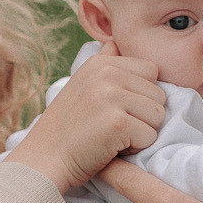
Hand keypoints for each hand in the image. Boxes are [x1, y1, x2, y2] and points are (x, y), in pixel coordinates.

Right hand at [5, 48, 163, 192]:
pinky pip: (150, 136)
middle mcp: (108, 73)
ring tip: (112, 135)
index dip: (140, 95)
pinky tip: (110, 147)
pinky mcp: (118, 122)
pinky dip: (134, 148)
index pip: (151, 71)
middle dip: (143, 115)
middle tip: (112, 125)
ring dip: (141, 132)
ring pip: (158, 115)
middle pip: (159, 94)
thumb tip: (115, 42)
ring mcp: (113, 96)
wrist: (43, 160)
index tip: (115, 109)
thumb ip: (104, 63)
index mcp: (101, 62)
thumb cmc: (67, 128)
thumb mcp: (82, 84)